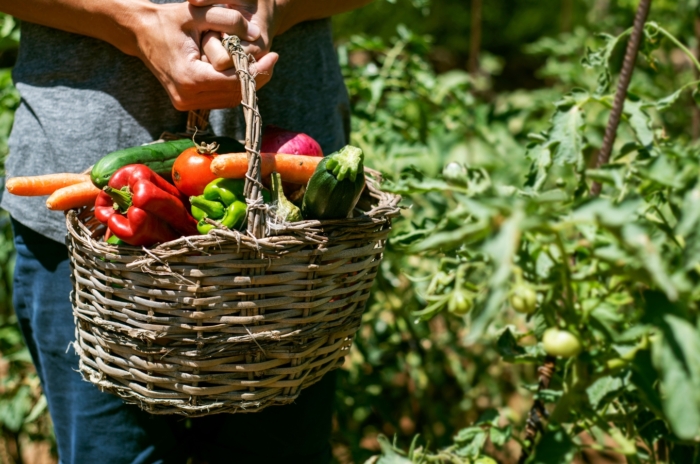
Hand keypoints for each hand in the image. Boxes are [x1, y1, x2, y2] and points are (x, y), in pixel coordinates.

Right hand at [133, 2, 278, 109]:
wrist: (139, 33)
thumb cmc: (168, 20)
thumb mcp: (197, 12)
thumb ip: (228, 19)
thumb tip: (257, 34)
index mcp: (190, 77)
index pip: (234, 80)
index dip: (258, 70)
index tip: (274, 55)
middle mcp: (187, 96)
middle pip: (234, 93)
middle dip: (256, 78)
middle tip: (272, 59)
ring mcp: (185, 103)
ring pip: (228, 100)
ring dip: (247, 84)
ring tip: (261, 65)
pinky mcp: (186, 104)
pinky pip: (219, 99)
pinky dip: (233, 87)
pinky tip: (244, 72)